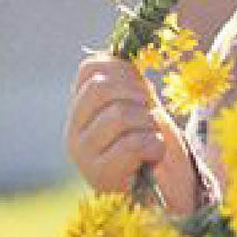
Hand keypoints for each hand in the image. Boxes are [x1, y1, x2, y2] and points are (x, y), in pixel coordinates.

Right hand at [66, 53, 197, 215]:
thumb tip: (129, 43)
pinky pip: (135, 144)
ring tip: (151, 140)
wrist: (163, 193)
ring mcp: (83, 155)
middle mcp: (73, 130)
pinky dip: (155, 146)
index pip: (91, 68)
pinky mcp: (100, 177)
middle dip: (138, 95)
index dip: (125, 70)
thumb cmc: (151, 145)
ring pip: (121, 114)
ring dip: (150, 125)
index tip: (142, 90)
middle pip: (103, 87)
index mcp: (80, 108)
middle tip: (150, 114)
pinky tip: (152, 159)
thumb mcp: (140, 105)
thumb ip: (130, 79)